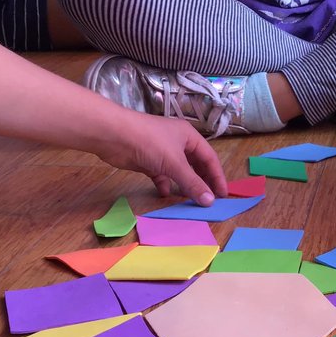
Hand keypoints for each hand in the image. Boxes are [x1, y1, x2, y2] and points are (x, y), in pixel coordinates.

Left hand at [97, 113, 227, 205]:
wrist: (113, 134)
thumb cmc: (149, 142)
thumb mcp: (175, 164)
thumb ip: (193, 183)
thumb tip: (210, 201)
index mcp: (189, 136)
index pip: (210, 158)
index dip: (217, 177)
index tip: (223, 195)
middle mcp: (178, 142)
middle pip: (196, 165)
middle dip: (202, 182)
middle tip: (208, 199)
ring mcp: (162, 151)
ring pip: (179, 171)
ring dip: (184, 184)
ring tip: (189, 199)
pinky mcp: (148, 160)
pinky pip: (162, 175)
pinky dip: (165, 184)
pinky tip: (165, 194)